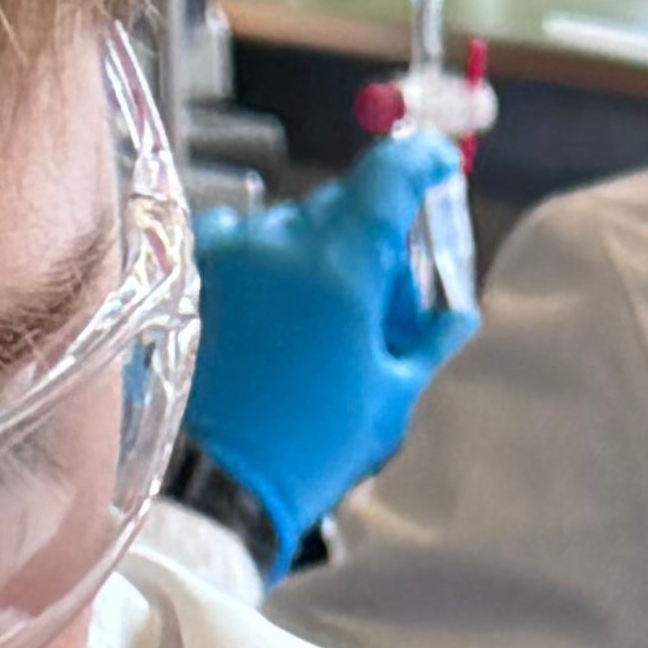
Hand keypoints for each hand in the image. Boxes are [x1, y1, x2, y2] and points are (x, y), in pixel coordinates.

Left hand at [180, 134, 473, 566]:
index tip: (436, 166)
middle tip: (381, 308)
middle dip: (371, 243)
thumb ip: (425, 343)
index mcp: (343, 265)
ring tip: (316, 329)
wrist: (210, 485)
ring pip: (292, 226)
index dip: (422, 162)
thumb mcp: (386, 401)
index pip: (391, 173)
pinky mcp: (191, 270)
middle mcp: (283, 240)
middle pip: (344, 205)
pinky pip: (239, 241)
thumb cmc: (306, 452)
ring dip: (314, 258)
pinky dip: (262, 264)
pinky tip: (265, 318)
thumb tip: (455, 315)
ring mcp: (231, 250)